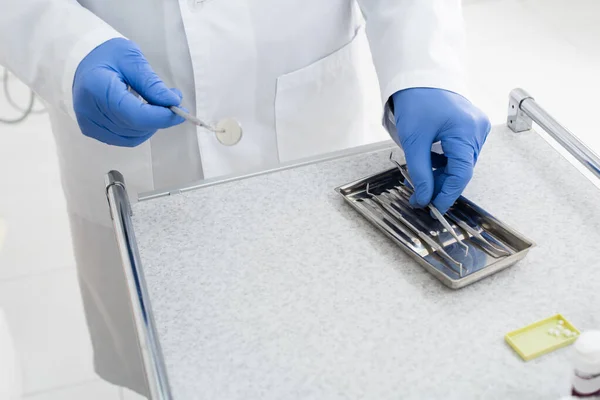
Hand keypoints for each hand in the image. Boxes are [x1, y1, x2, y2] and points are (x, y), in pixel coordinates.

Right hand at [72, 38, 184, 146]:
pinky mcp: (92, 129)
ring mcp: (89, 123)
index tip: (179, 111)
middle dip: (159, 118)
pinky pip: (124, 139)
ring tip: (154, 104)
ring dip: (150, 124)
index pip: (136, 115)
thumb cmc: (107, 55)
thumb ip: (152, 84)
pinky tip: (141, 113)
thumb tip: (173, 102)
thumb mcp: (132, 59)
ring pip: (133, 136)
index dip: (161, 117)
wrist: (82, 59)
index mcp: (98, 88)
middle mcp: (89, 110)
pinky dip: (139, 130)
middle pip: (136, 127)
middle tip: (171, 100)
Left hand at [392, 88, 490, 212]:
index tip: (434, 207)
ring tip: (422, 179)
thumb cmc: (416, 100)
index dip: (447, 194)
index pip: (461, 174)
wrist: (417, 76)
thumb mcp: (414, 140)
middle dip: (441, 185)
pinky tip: (429, 162)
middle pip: (462, 169)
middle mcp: (477, 129)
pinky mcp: (470, 126)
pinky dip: (445, 161)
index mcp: (467, 131)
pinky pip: (460, 151)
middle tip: (420, 197)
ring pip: (461, 162)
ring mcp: (476, 127)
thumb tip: (424, 197)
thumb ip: (421, 172)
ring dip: (442, 174)